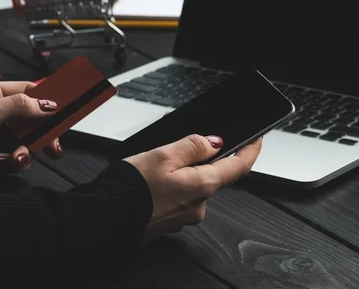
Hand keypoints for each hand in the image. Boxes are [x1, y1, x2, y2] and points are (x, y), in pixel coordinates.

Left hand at [0, 81, 63, 172]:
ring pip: (29, 144)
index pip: (32, 92)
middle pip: (36, 121)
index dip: (49, 100)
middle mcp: (2, 115)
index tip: (65, 110)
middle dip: (43, 136)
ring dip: (26, 154)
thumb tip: (49, 105)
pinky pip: (17, 160)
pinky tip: (2, 161)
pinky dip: (14, 164)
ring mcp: (0, 136)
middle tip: (52, 145)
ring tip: (16, 159)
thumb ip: (21, 105)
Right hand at [124, 134, 261, 240]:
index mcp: (202, 186)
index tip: (257, 137)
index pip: (240, 166)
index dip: (252, 149)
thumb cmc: (128, 190)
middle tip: (179, 143)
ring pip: (192, 185)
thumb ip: (194, 146)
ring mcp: (184, 217)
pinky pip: (178, 197)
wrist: (100, 220)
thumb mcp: (163, 154)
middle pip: (212, 174)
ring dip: (182, 171)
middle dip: (200, 157)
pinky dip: (171, 185)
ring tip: (156, 161)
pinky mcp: (169, 222)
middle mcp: (198, 206)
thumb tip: (216, 143)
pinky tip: (151, 179)